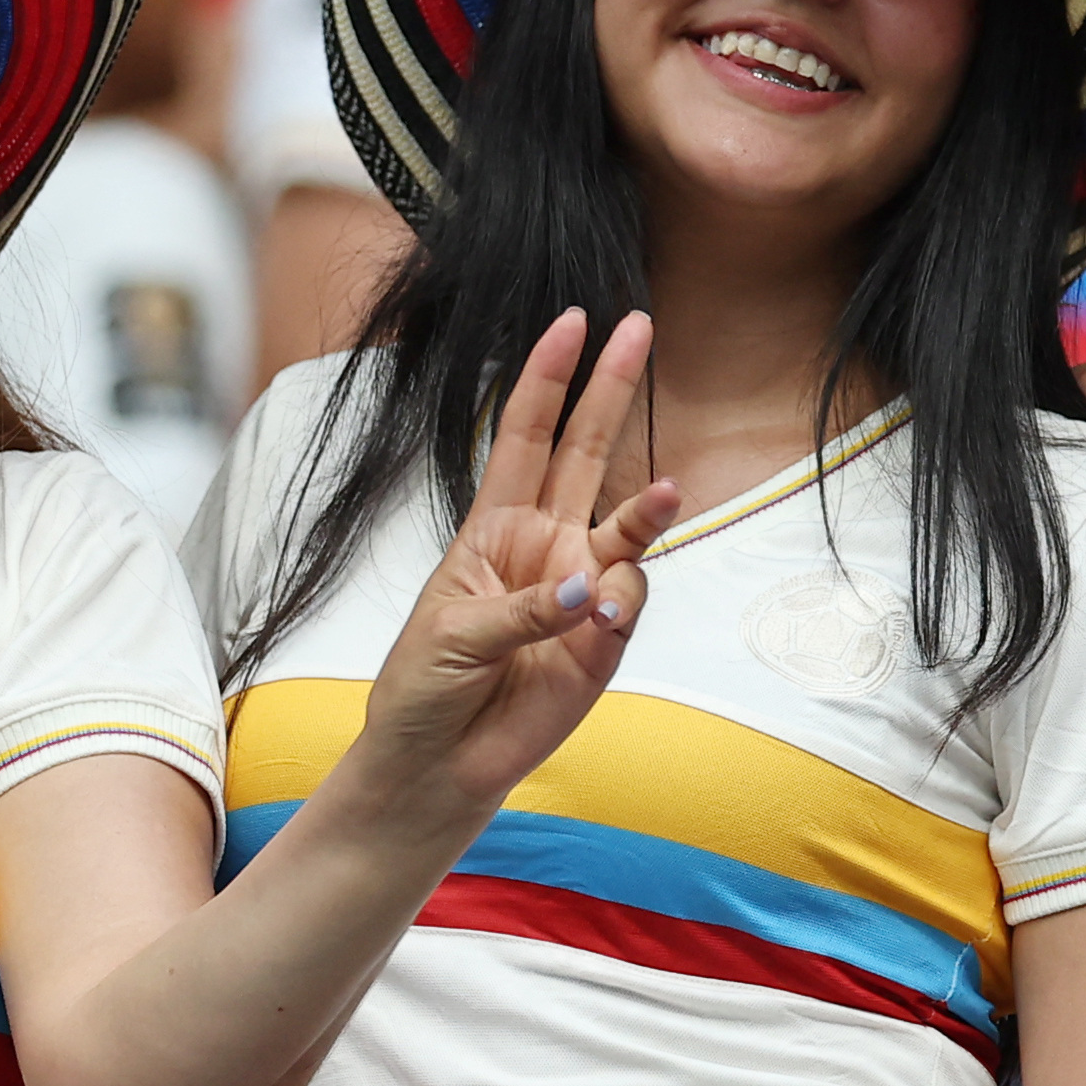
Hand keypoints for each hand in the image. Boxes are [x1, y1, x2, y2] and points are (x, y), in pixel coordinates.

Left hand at [335, 308, 680, 827]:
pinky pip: (627, 605)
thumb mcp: (453, 633)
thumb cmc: (424, 688)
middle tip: (639, 325)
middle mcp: (544, 546)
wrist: (437, 765)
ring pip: (625, 528)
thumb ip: (523, 606)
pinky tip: (594, 618)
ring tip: (662, 496)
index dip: (545, 378)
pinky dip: (617, 604)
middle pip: (584, 451)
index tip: (569, 320)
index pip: (523, 435)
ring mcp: (579, 591)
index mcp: (493, 525)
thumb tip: (590, 589)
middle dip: (611, 387)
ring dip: (645, 509)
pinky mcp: (603, 643)